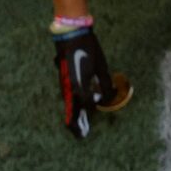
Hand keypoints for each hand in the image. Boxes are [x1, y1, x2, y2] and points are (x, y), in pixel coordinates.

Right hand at [52, 24, 131, 138]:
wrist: (71, 34)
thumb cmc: (89, 49)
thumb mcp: (101, 65)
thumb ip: (105, 83)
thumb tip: (107, 96)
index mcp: (79, 85)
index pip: (89, 104)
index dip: (96, 106)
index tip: (102, 101)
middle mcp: (69, 88)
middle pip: (72, 112)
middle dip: (76, 125)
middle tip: (81, 137)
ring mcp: (64, 84)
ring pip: (68, 105)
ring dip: (73, 117)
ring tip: (77, 128)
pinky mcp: (63, 80)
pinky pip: (67, 97)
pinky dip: (71, 106)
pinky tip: (76, 109)